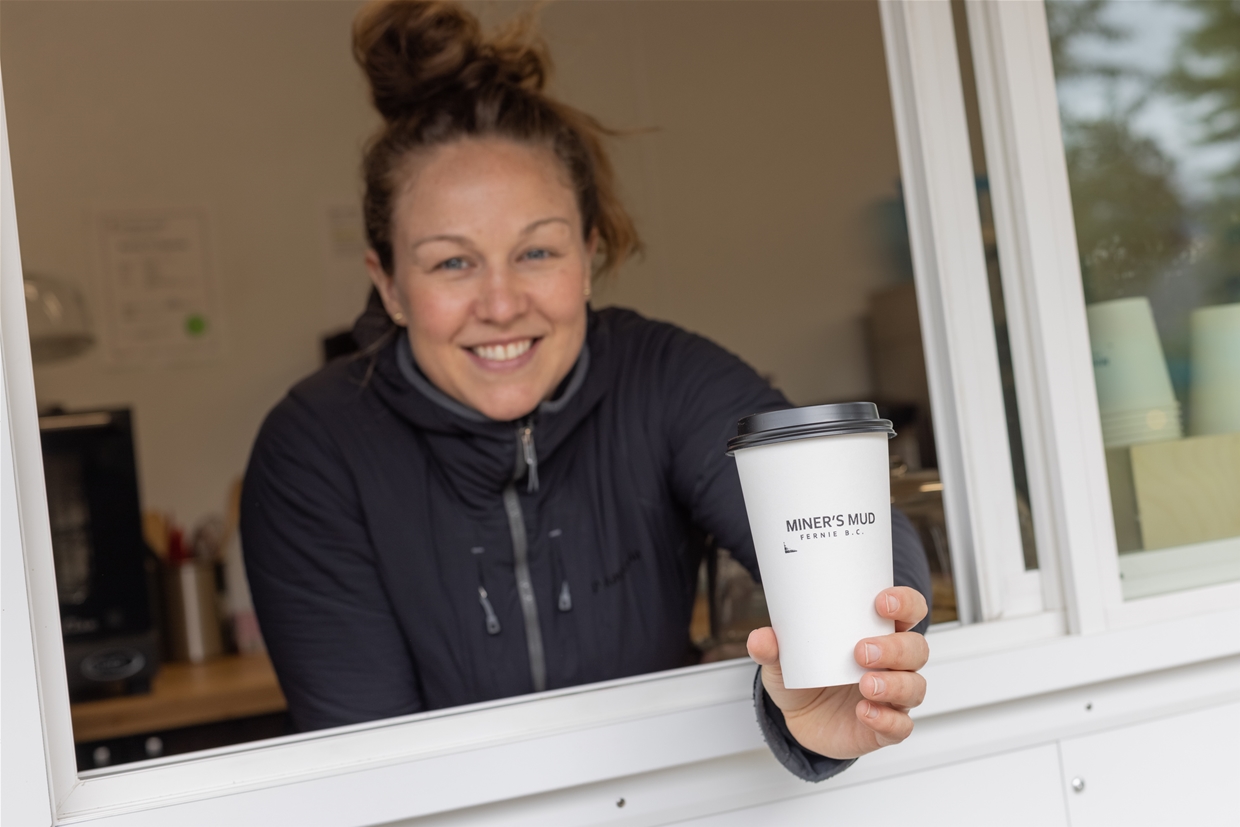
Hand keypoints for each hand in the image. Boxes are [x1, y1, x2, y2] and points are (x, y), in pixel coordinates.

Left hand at [746, 586, 928, 759]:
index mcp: (877, 633)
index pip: (908, 612)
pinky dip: (887, 720)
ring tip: (865, 684)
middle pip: (916, 649)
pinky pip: (901, 726)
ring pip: (914, 687)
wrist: (801, 719)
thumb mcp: (783, 659)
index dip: (904, 604)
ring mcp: (893, 696)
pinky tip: (866, 713)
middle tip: (861, 651)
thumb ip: (772, 647)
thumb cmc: (805, 676)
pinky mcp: (886, 727)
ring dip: (894, 684)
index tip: (881, 603)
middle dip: (895, 648)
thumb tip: (761, 638)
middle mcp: (892, 663)